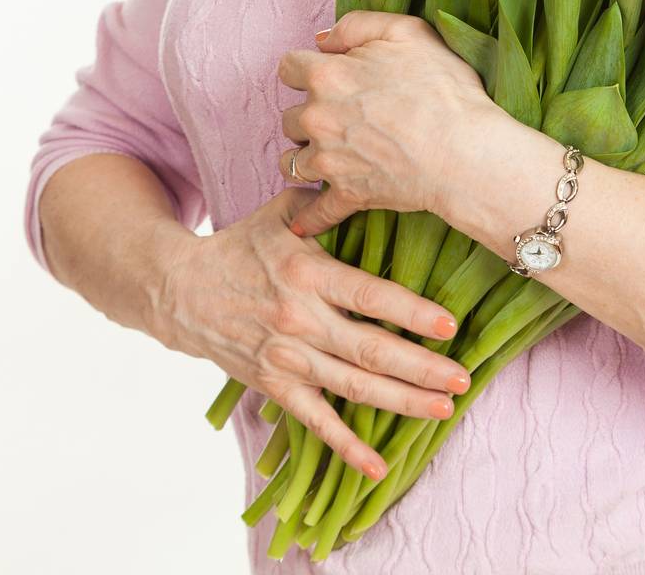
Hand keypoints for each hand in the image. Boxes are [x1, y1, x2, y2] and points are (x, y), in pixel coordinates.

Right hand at [156, 187, 471, 479]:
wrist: (181, 289)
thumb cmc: (242, 245)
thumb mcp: (281, 213)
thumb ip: (325, 202)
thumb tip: (369, 178)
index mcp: (307, 273)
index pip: (369, 297)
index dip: (411, 312)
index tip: (450, 325)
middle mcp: (300, 319)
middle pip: (370, 350)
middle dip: (421, 368)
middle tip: (463, 378)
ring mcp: (287, 357)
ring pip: (352, 387)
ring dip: (401, 402)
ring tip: (443, 408)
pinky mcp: (274, 384)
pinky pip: (315, 421)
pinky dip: (346, 446)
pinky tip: (379, 466)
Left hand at [277, 9, 493, 236]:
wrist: (465, 151)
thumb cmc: (443, 89)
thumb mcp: (407, 32)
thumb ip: (358, 25)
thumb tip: (322, 40)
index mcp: (327, 76)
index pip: (288, 67)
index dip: (305, 68)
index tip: (324, 75)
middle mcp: (318, 119)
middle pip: (289, 117)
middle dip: (310, 114)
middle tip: (340, 114)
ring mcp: (329, 161)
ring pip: (291, 162)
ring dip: (305, 157)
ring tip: (328, 154)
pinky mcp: (346, 195)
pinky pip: (315, 213)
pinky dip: (310, 217)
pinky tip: (305, 221)